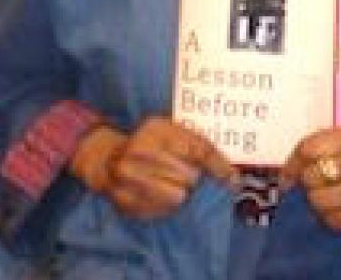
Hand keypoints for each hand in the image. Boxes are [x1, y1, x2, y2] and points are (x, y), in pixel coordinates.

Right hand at [69, 117, 236, 219]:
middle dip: (191, 177)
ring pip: (178, 197)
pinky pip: (162, 212)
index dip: (218, 167)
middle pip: (190, 177)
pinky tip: (154, 194)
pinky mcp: (125, 202)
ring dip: (179, 193)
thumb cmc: (150, 144)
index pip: (197, 149)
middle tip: (179, 173)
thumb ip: (201, 148)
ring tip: (166, 183)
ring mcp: (128, 178)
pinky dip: (164, 206)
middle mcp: (139, 151)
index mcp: (156, 129)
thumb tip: (234, 179)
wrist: (106, 159)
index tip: (233, 181)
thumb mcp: (173, 133)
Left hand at [282, 128, 340, 247]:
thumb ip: (325, 150)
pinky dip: (332, 219)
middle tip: (324, 188)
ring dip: (321, 205)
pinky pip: (330, 219)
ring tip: (337, 201)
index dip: (292, 163)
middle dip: (310, 186)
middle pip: (310, 174)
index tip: (287, 176)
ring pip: (317, 199)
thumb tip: (286, 172)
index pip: (309, 146)